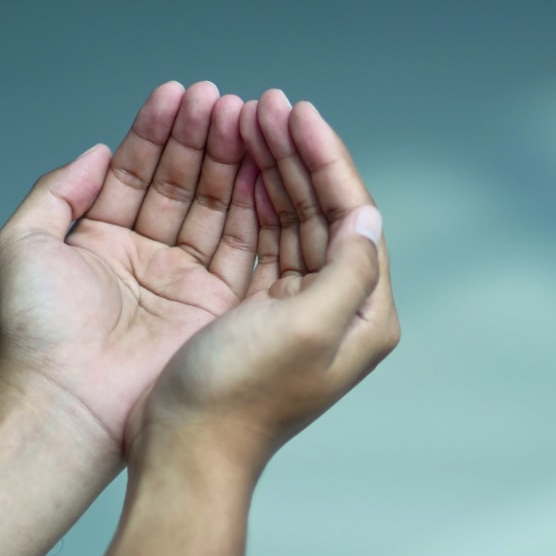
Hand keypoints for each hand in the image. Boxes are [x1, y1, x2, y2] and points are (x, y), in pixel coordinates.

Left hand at [0, 81, 259, 450]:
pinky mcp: (215, 305)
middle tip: (218, 98)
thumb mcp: (24, 242)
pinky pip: (239, 245)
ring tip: (240, 116)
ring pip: (213, 206)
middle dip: (198, 137)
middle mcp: (147, 256)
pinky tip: (255, 166)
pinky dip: (250, 205)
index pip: (136, 172)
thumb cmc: (38, 331)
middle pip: (180, 183)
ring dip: (227, 160)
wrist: (69, 400)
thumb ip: (58, 190)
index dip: (155, 132)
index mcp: (102, 241)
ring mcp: (183, 279)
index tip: (176, 94)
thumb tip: (96, 150)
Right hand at [126, 90, 399, 474]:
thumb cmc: (239, 397)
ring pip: (292, 220)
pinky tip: (239, 169)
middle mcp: (338, 307)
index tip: (298, 113)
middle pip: (324, 211)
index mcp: (363, 313)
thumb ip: (348, 269)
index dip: (327, 159)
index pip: (352, 216)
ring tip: (248, 121)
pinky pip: (263, 240)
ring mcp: (299, 307)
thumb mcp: (306, 328)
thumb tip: (369, 218)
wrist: (186, 451)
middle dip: (297, 155)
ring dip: (274, 170)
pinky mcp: (261, 310)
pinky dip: (252, 202)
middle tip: (267, 104)